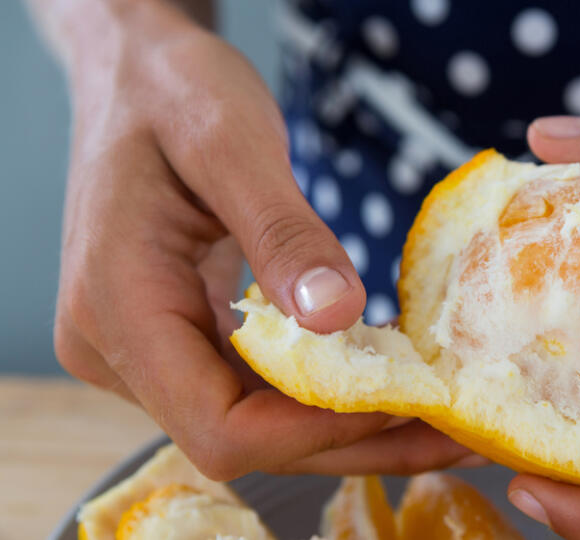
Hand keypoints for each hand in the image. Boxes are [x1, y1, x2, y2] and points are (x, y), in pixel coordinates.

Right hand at [49, 0, 469, 479]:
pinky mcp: (181, 336)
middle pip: (246, 438)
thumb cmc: (168, 90)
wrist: (134, 73)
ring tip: (441, 408)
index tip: (406, 396)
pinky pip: (256, 386)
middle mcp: (119, 349)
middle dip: (353, 435)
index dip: (317, 428)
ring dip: (349, 421)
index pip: (217, 425)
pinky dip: (325, 387)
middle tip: (455, 425)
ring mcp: (148, 349)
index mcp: (116, 308)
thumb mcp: (227, 143)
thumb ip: (281, 234)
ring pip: (258, 422)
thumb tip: (338, 317)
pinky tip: (390, 371)